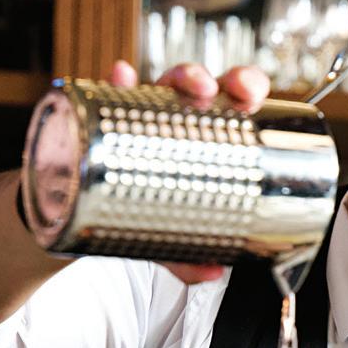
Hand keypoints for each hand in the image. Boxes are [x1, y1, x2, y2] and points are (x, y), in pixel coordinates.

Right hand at [108, 59, 270, 284]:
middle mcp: (181, 121)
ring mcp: (147, 117)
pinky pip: (111, 95)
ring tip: (193, 85)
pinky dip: (117, 83)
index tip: (251, 93)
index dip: (248, 88)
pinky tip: (122, 75)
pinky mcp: (109, 120)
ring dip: (184, 76)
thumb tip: (212, 271)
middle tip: (229, 92)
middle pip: (211, 88)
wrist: (96, 218)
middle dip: (224, 80)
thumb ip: (189, 258)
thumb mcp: (172, 240)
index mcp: (208, 139)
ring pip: (169, 84)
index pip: (236, 103)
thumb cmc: (147, 216)